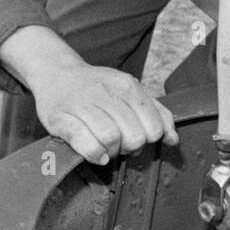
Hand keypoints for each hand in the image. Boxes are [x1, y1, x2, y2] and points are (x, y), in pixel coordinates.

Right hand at [30, 61, 179, 164]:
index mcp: (126, 85)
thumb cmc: (96, 87)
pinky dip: (94, 153)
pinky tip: (97, 155)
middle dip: (130, 147)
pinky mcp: (59, 118)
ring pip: (110, 137)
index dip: (149, 139)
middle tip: (121, 145)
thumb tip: (173, 140)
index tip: (138, 137)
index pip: (153, 125)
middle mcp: (104, 91)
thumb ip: (156, 112)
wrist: (56, 74)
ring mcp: (80, 104)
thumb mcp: (129, 91)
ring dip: (112, 152)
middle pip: (133, 135)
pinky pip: (82, 141)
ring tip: (107, 149)